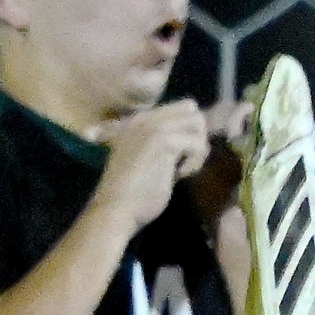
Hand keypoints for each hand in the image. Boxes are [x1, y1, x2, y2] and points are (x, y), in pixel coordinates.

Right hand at [88, 100, 213, 228]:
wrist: (116, 207)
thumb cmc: (132, 190)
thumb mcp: (146, 157)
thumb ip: (164, 143)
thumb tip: (196, 138)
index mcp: (138, 120)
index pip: (181, 108)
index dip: (189, 131)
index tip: (178, 155)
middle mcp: (145, 118)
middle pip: (192, 110)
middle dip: (196, 135)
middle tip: (185, 160)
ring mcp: (153, 127)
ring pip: (197, 123)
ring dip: (197, 148)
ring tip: (181, 169)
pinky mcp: (163, 141)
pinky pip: (197, 144)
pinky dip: (194, 162)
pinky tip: (178, 175)